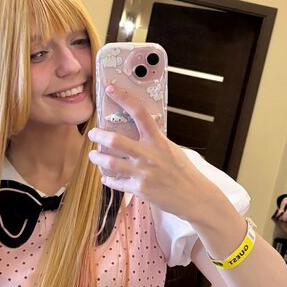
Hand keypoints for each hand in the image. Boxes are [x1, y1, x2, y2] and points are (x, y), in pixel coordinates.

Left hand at [87, 82, 200, 216]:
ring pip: (110, 162)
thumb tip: (139, 131)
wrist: (194, 197)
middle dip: (98, 135)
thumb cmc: (184, 172)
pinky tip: (105, 177)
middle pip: (115, 140)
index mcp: (158, 140)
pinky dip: (108, 179)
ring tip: (93, 155)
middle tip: (92, 133)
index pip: (139, 113)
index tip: (110, 89)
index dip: (123, 98)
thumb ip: (155, 141)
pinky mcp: (139, 189)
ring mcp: (142, 173)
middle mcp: (148, 155)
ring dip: (97, 158)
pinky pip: (116, 182)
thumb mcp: (171, 149)